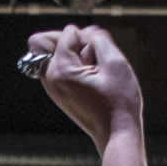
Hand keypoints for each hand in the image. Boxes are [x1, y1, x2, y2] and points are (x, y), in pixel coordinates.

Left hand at [25, 25, 143, 146]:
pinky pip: (56, 64)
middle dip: (72, 44)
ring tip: (90, 73)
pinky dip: (71, 64)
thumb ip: (99, 38)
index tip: (98, 64)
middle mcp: (49, 78)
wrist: (116, 133)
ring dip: (71, 54)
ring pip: (50, 51)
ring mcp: (51, 86)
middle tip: (91, 66)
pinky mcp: (56, 91)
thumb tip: (87, 32)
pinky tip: (88, 79)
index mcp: (61, 70)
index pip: (69, 32)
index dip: (89, 42)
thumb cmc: (119, 101)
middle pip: (47, 39)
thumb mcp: (116, 62)